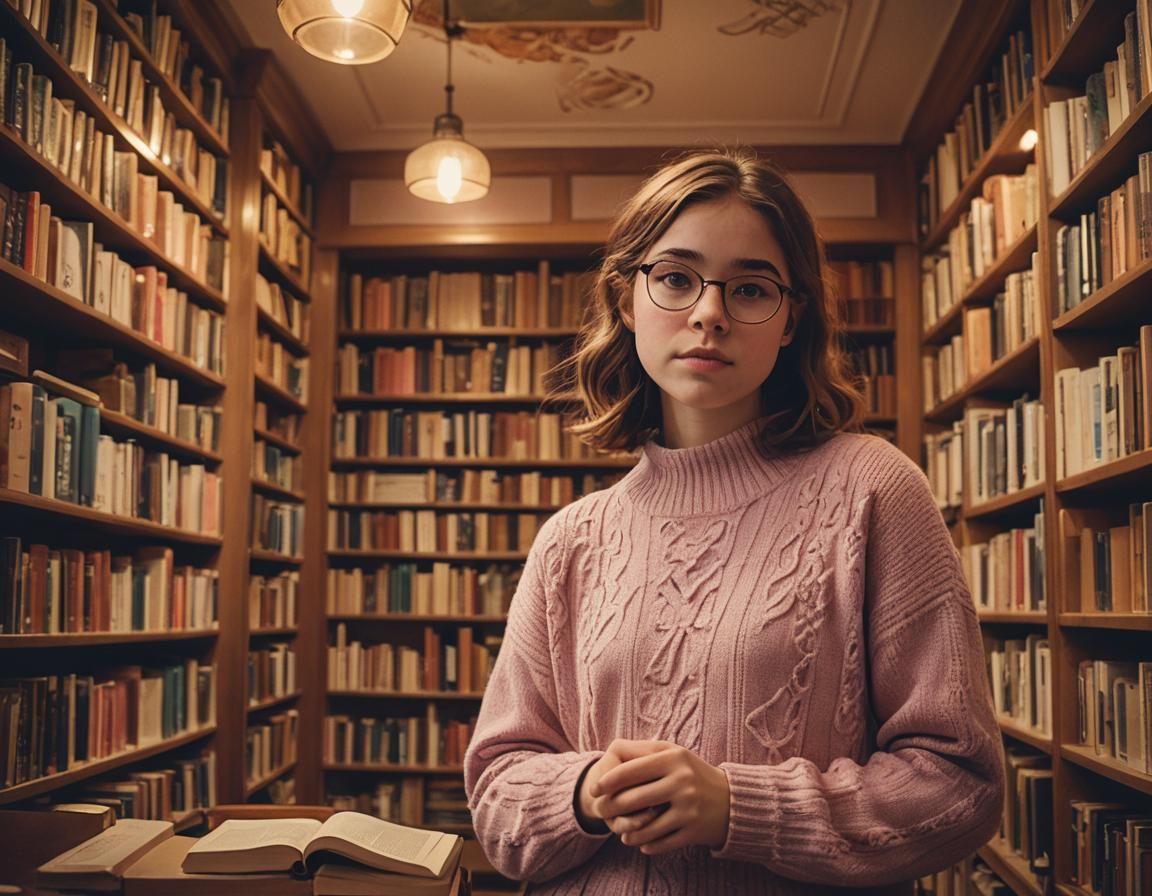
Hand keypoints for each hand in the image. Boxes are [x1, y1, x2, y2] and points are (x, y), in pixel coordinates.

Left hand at [589, 740, 730, 854]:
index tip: (594, 788)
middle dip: (610, 807)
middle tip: (600, 812)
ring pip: (645, 826)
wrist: (731, 800)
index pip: (630, 771)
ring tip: (620, 832)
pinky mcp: (694, 831)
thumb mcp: (673, 754)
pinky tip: (640, 843)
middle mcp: (681, 782)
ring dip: (627, 832)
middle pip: (633, 799)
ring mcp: (688, 808)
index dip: (607, 781)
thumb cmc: (692, 772)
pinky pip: (661, 843)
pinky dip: (647, 845)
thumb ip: (645, 752)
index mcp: (673, 759)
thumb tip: (612, 753)